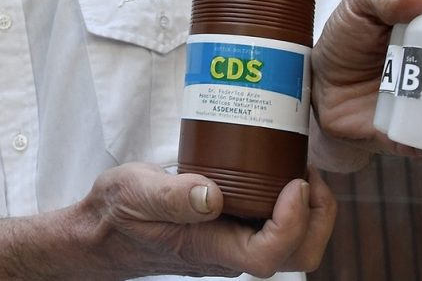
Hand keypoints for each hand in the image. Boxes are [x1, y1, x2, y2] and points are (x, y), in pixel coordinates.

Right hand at [57, 162, 335, 278]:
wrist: (104, 232)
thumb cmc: (116, 214)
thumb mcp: (133, 194)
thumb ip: (169, 196)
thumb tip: (212, 197)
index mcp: (209, 248)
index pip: (268, 255)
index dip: (292, 223)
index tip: (294, 181)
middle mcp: (229, 251)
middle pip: (296, 256)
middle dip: (317, 217)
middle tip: (307, 172)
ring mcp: (233, 242)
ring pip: (293, 243)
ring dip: (310, 208)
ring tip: (299, 166)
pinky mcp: (233, 228)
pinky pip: (275, 223)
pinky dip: (292, 200)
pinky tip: (279, 167)